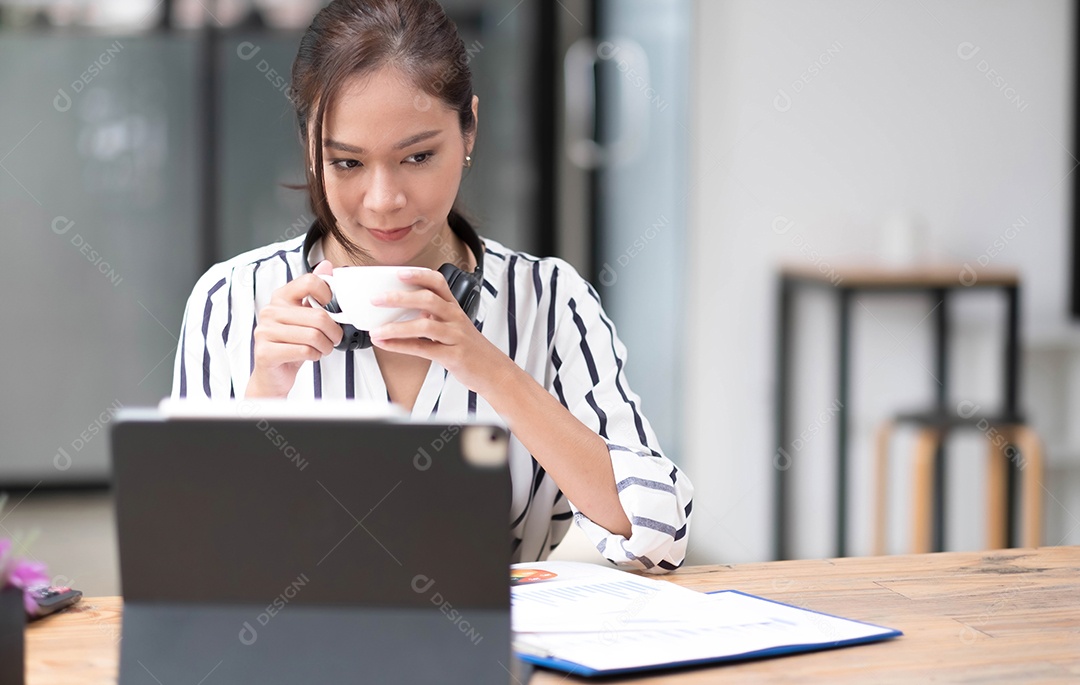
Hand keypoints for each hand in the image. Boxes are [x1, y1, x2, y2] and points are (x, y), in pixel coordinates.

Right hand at [247, 260, 342, 397]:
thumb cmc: (292, 344)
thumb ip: (314, 291)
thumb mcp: (305, 316)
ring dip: (326, 346)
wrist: (273, 375)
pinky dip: (315, 355)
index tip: (331, 307)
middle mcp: (270, 311)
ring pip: (314, 335)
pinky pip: (305, 351)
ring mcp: (265, 331)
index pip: (309, 281)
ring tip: (322, 348)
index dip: (328, 294)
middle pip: (318, 315)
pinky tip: (311, 356)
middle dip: (334, 331)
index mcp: (281, 297)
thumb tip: (326, 265)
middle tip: (334, 338)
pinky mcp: (266, 352)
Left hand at [368, 268, 509, 392]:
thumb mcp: (453, 326)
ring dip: (396, 327)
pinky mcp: (452, 356)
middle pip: (428, 299)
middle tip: (377, 299)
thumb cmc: (470, 348)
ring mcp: (455, 336)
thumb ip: (432, 317)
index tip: (399, 272)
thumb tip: (402, 311)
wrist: (494, 371)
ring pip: (424, 326)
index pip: (438, 282)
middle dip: (400, 298)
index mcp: (454, 307)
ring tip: (376, 330)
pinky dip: (401, 346)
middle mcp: (455, 318)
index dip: (418, 275)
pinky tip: (386, 344)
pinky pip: (423, 349)